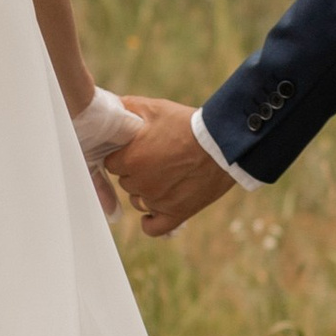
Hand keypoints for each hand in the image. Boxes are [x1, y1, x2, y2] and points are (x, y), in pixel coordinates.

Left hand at [111, 93, 234, 238]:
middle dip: (135, 171)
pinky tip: (155, 209)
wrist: (223, 144)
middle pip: (125, 181)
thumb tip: (111, 108)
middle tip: (156, 158)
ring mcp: (158, 201)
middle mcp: (141, 184)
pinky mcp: (176, 214)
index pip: (111, 163)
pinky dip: (150, 220)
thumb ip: (127, 108)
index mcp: (131, 159)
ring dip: (145, 191)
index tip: (137, 149)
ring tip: (165, 175)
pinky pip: (152, 228)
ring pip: (138, 201)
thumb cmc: (188, 125)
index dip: (124, 155)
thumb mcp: (156, 108)